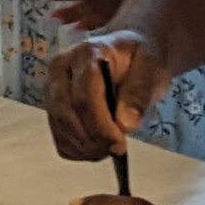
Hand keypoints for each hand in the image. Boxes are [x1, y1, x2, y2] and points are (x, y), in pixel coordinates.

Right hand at [44, 30, 171, 160]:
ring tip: (111, 148)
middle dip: (92, 139)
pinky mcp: (53, 107)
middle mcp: (61, 68)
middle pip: (66, 112)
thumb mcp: (151, 68)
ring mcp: (53, 88)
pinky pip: (59, 137)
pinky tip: (99, 148)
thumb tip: (125, 125)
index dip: (99, 125)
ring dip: (85, 147)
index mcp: (85, 53)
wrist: (130, 55)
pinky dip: (78, 150)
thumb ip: (139, 93)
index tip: (120, 143)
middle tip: (117, 150)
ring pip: (60, 127)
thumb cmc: (140, 59)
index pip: (83, 95)